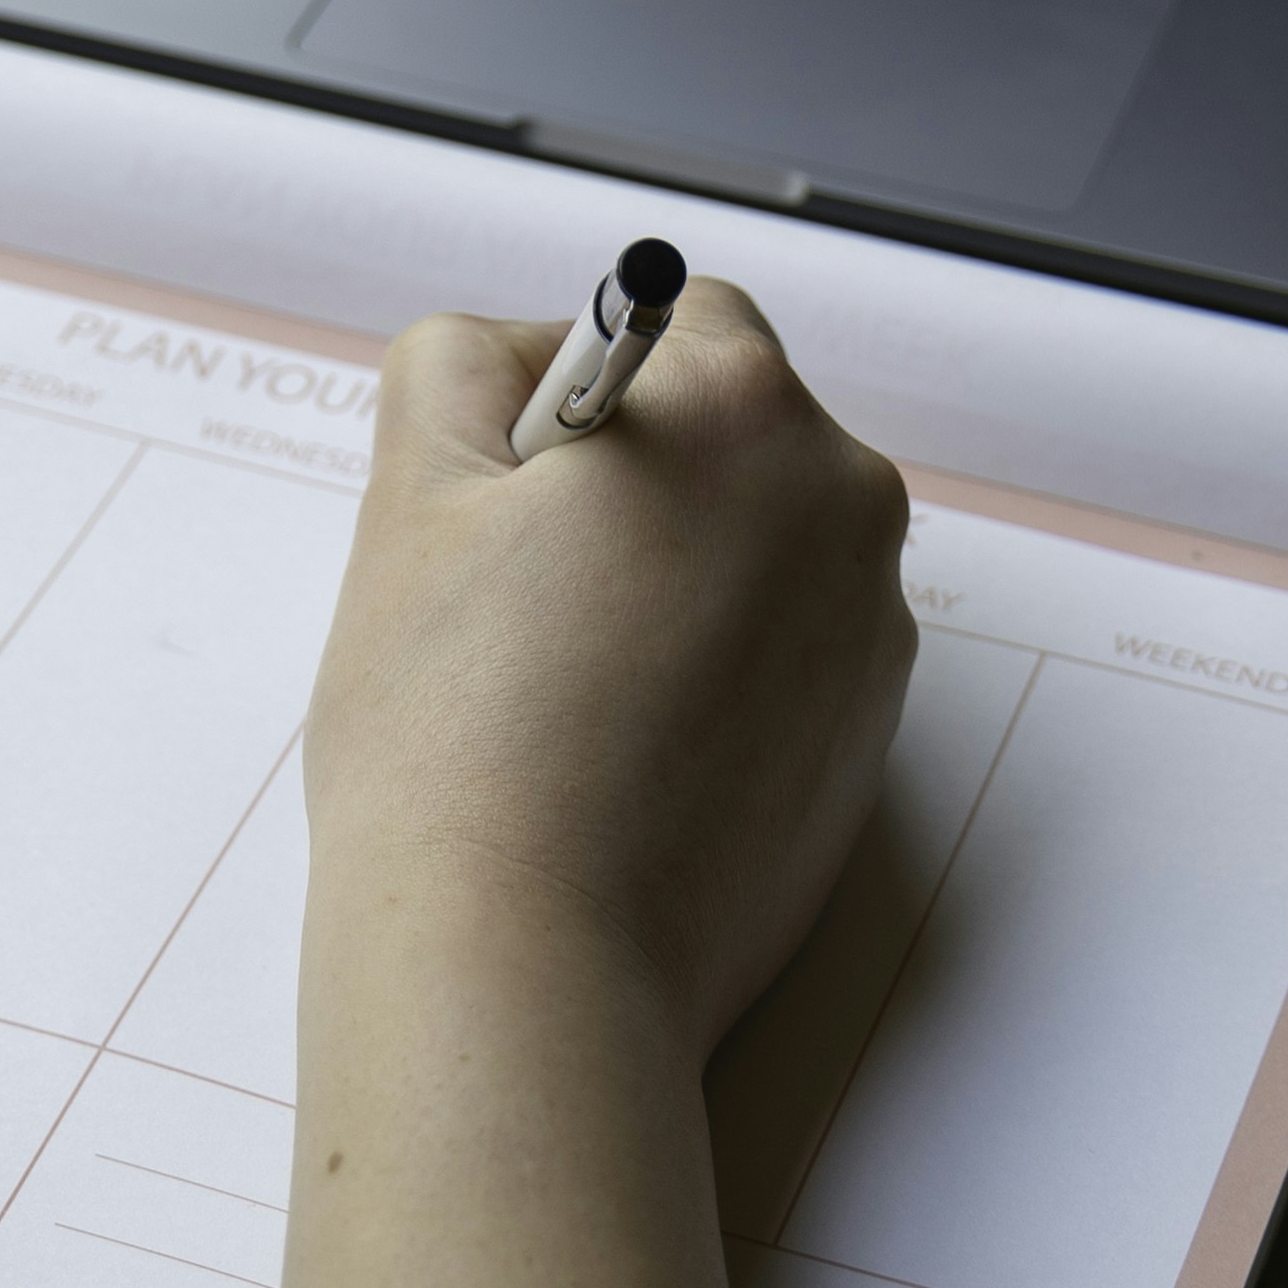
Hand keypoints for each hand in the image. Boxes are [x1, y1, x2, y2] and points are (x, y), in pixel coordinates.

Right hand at [305, 279, 917, 1046]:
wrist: (529, 967)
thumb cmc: (457, 738)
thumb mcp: (415, 490)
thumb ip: (463, 363)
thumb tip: (520, 357)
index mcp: (749, 415)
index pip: (668, 319)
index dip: (564, 394)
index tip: (506, 499)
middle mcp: (845, 510)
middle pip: (726, 438)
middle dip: (629, 488)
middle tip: (516, 601)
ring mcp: (872, 640)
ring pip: (749, 554)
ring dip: (669, 583)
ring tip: (561, 692)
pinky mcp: (866, 752)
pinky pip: (779, 663)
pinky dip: (708, 681)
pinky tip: (618, 755)